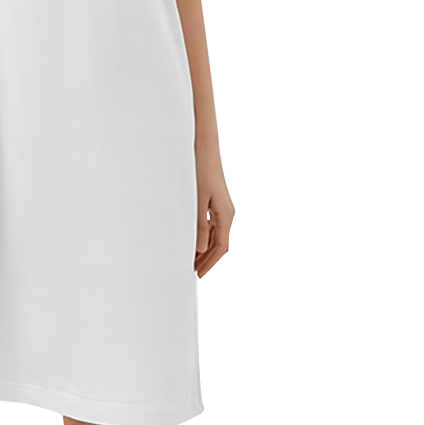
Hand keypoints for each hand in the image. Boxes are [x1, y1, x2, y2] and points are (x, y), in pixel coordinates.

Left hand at [194, 146, 234, 277]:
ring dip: (207, 249)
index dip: (209, 262)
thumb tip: (201, 248)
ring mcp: (225, 209)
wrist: (206, 152)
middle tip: (195, 271)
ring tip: (194, 260)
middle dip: (208, 259)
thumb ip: (200, 226)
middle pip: (220, 244)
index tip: (199, 273)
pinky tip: (198, 243)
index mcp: (227, 215)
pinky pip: (215, 226)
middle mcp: (229, 214)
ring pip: (218, 236)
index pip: (220, 246)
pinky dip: (207, 237)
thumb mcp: (199, 202)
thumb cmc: (203, 172)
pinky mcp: (219, 204)